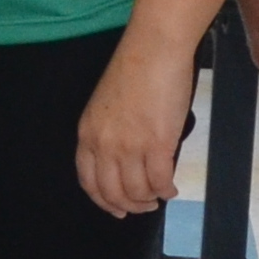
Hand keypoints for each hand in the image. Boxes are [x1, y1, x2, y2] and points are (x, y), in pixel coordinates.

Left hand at [75, 33, 195, 217]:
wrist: (154, 50)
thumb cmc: (134, 71)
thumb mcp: (106, 106)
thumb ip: (108, 133)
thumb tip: (124, 160)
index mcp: (87, 134)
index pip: (88, 181)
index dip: (103, 200)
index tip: (117, 208)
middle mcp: (104, 145)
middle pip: (112, 192)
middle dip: (130, 206)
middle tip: (144, 207)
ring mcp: (130, 146)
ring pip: (137, 191)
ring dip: (150, 199)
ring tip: (160, 196)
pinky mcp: (157, 144)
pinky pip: (160, 181)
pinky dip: (166, 189)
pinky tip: (172, 188)